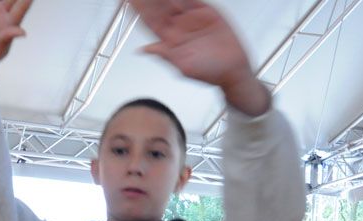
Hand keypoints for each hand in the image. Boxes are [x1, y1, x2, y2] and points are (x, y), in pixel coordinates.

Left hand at [129, 0, 268, 114]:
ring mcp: (191, 17)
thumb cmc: (209, 72)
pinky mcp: (206, 11)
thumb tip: (143, 50)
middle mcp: (179, 26)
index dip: (139, 10)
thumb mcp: (183, 66)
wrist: (233, 69)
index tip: (128, 1)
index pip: (150, 21)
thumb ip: (164, 54)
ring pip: (174, 0)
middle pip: (159, 7)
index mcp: (169, 39)